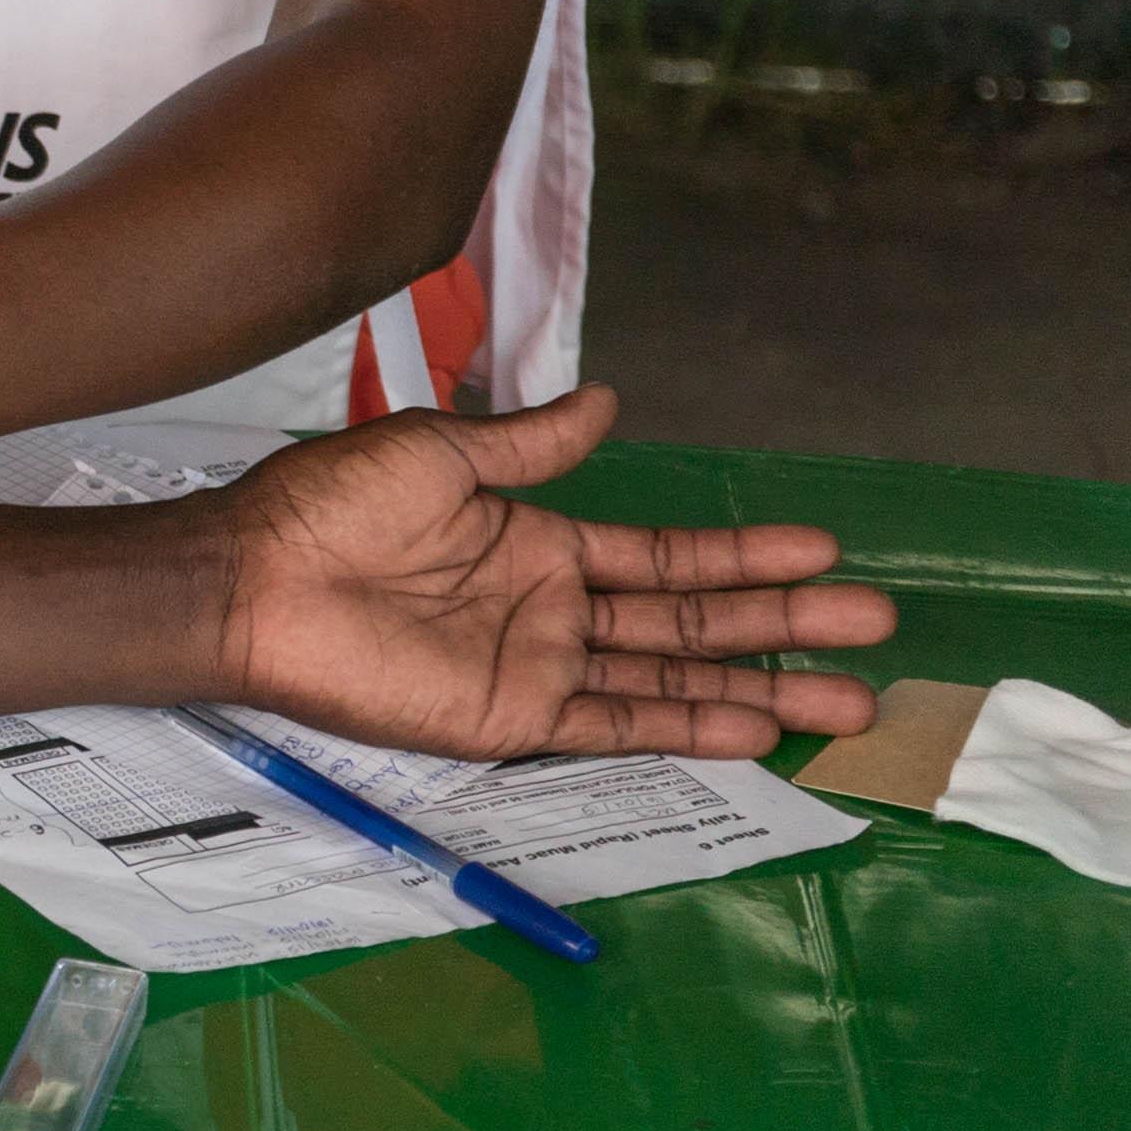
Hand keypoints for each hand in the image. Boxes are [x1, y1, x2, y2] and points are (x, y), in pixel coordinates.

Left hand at [206, 384, 894, 759]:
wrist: (254, 578)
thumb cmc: (330, 507)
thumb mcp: (439, 453)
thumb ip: (529, 445)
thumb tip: (605, 403)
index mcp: (537, 542)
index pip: (665, 554)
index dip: (745, 554)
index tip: (825, 552)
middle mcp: (551, 608)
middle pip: (692, 619)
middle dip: (782, 623)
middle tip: (875, 628)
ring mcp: (536, 667)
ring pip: (672, 677)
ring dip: (759, 686)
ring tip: (849, 698)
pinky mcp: (508, 718)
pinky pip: (612, 725)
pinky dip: (684, 726)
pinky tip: (753, 727)